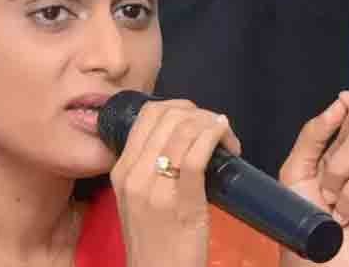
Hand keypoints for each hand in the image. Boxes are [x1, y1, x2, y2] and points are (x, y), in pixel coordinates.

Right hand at [109, 99, 240, 266]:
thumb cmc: (154, 240)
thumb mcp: (138, 199)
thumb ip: (148, 168)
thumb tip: (180, 138)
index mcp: (122, 169)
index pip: (147, 115)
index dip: (178, 107)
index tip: (198, 120)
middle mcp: (133, 173)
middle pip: (167, 116)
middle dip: (198, 113)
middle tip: (216, 130)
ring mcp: (155, 187)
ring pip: (183, 130)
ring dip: (212, 125)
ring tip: (227, 139)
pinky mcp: (182, 201)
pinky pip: (197, 154)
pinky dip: (214, 136)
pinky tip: (225, 137)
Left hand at [279, 91, 348, 266]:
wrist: (313, 256)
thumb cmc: (301, 216)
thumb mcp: (296, 170)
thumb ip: (313, 135)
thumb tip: (337, 105)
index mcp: (339, 151)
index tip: (346, 99)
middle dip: (336, 167)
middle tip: (325, 194)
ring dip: (348, 190)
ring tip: (339, 212)